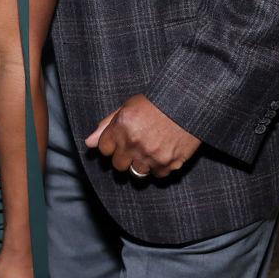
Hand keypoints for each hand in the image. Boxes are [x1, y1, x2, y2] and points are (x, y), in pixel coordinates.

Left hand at [85, 94, 200, 178]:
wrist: (190, 104)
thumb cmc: (157, 102)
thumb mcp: (128, 107)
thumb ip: (107, 125)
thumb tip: (88, 143)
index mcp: (122, 127)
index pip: (104, 149)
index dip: (111, 145)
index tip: (120, 140)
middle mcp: (134, 143)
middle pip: (118, 165)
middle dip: (124, 156)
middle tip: (136, 144)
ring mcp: (151, 156)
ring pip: (136, 173)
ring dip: (141, 163)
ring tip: (150, 148)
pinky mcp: (168, 165)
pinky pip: (156, 175)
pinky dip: (158, 167)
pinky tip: (163, 152)